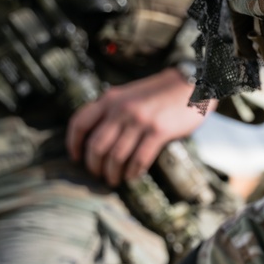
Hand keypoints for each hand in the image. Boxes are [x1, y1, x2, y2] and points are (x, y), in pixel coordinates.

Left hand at [67, 67, 212, 185]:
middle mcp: (121, 109)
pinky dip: (133, 171)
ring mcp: (140, 120)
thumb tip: (96, 139)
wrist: (190, 84)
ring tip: (114, 180)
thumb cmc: (159, 93)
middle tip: (98, 174)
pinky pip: (139, 159)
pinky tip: (132, 175)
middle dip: (94, 165)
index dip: (73, 144)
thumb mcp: (128, 94)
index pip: (80, 123)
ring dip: (112, 173)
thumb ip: (112, 111)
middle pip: (96, 146)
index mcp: (110, 99)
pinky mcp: (159, 131)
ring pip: (116, 156)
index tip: (76, 158)